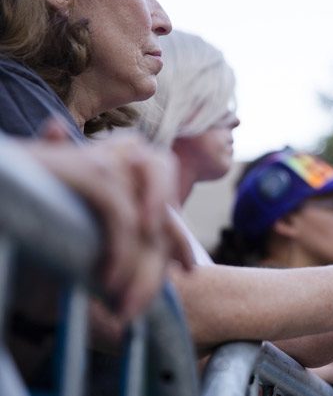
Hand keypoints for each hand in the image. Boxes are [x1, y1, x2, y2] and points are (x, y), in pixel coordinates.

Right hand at [26, 119, 192, 320]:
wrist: (3, 178)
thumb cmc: (34, 195)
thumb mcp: (80, 209)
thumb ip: (116, 220)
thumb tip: (154, 242)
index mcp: (129, 158)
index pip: (167, 203)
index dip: (177, 238)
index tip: (187, 269)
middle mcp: (129, 154)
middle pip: (163, 218)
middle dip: (156, 268)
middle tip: (142, 306)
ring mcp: (113, 160)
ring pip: (147, 226)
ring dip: (139, 271)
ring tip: (123, 306)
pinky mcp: (95, 170)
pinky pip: (122, 219)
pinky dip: (119, 254)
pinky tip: (107, 282)